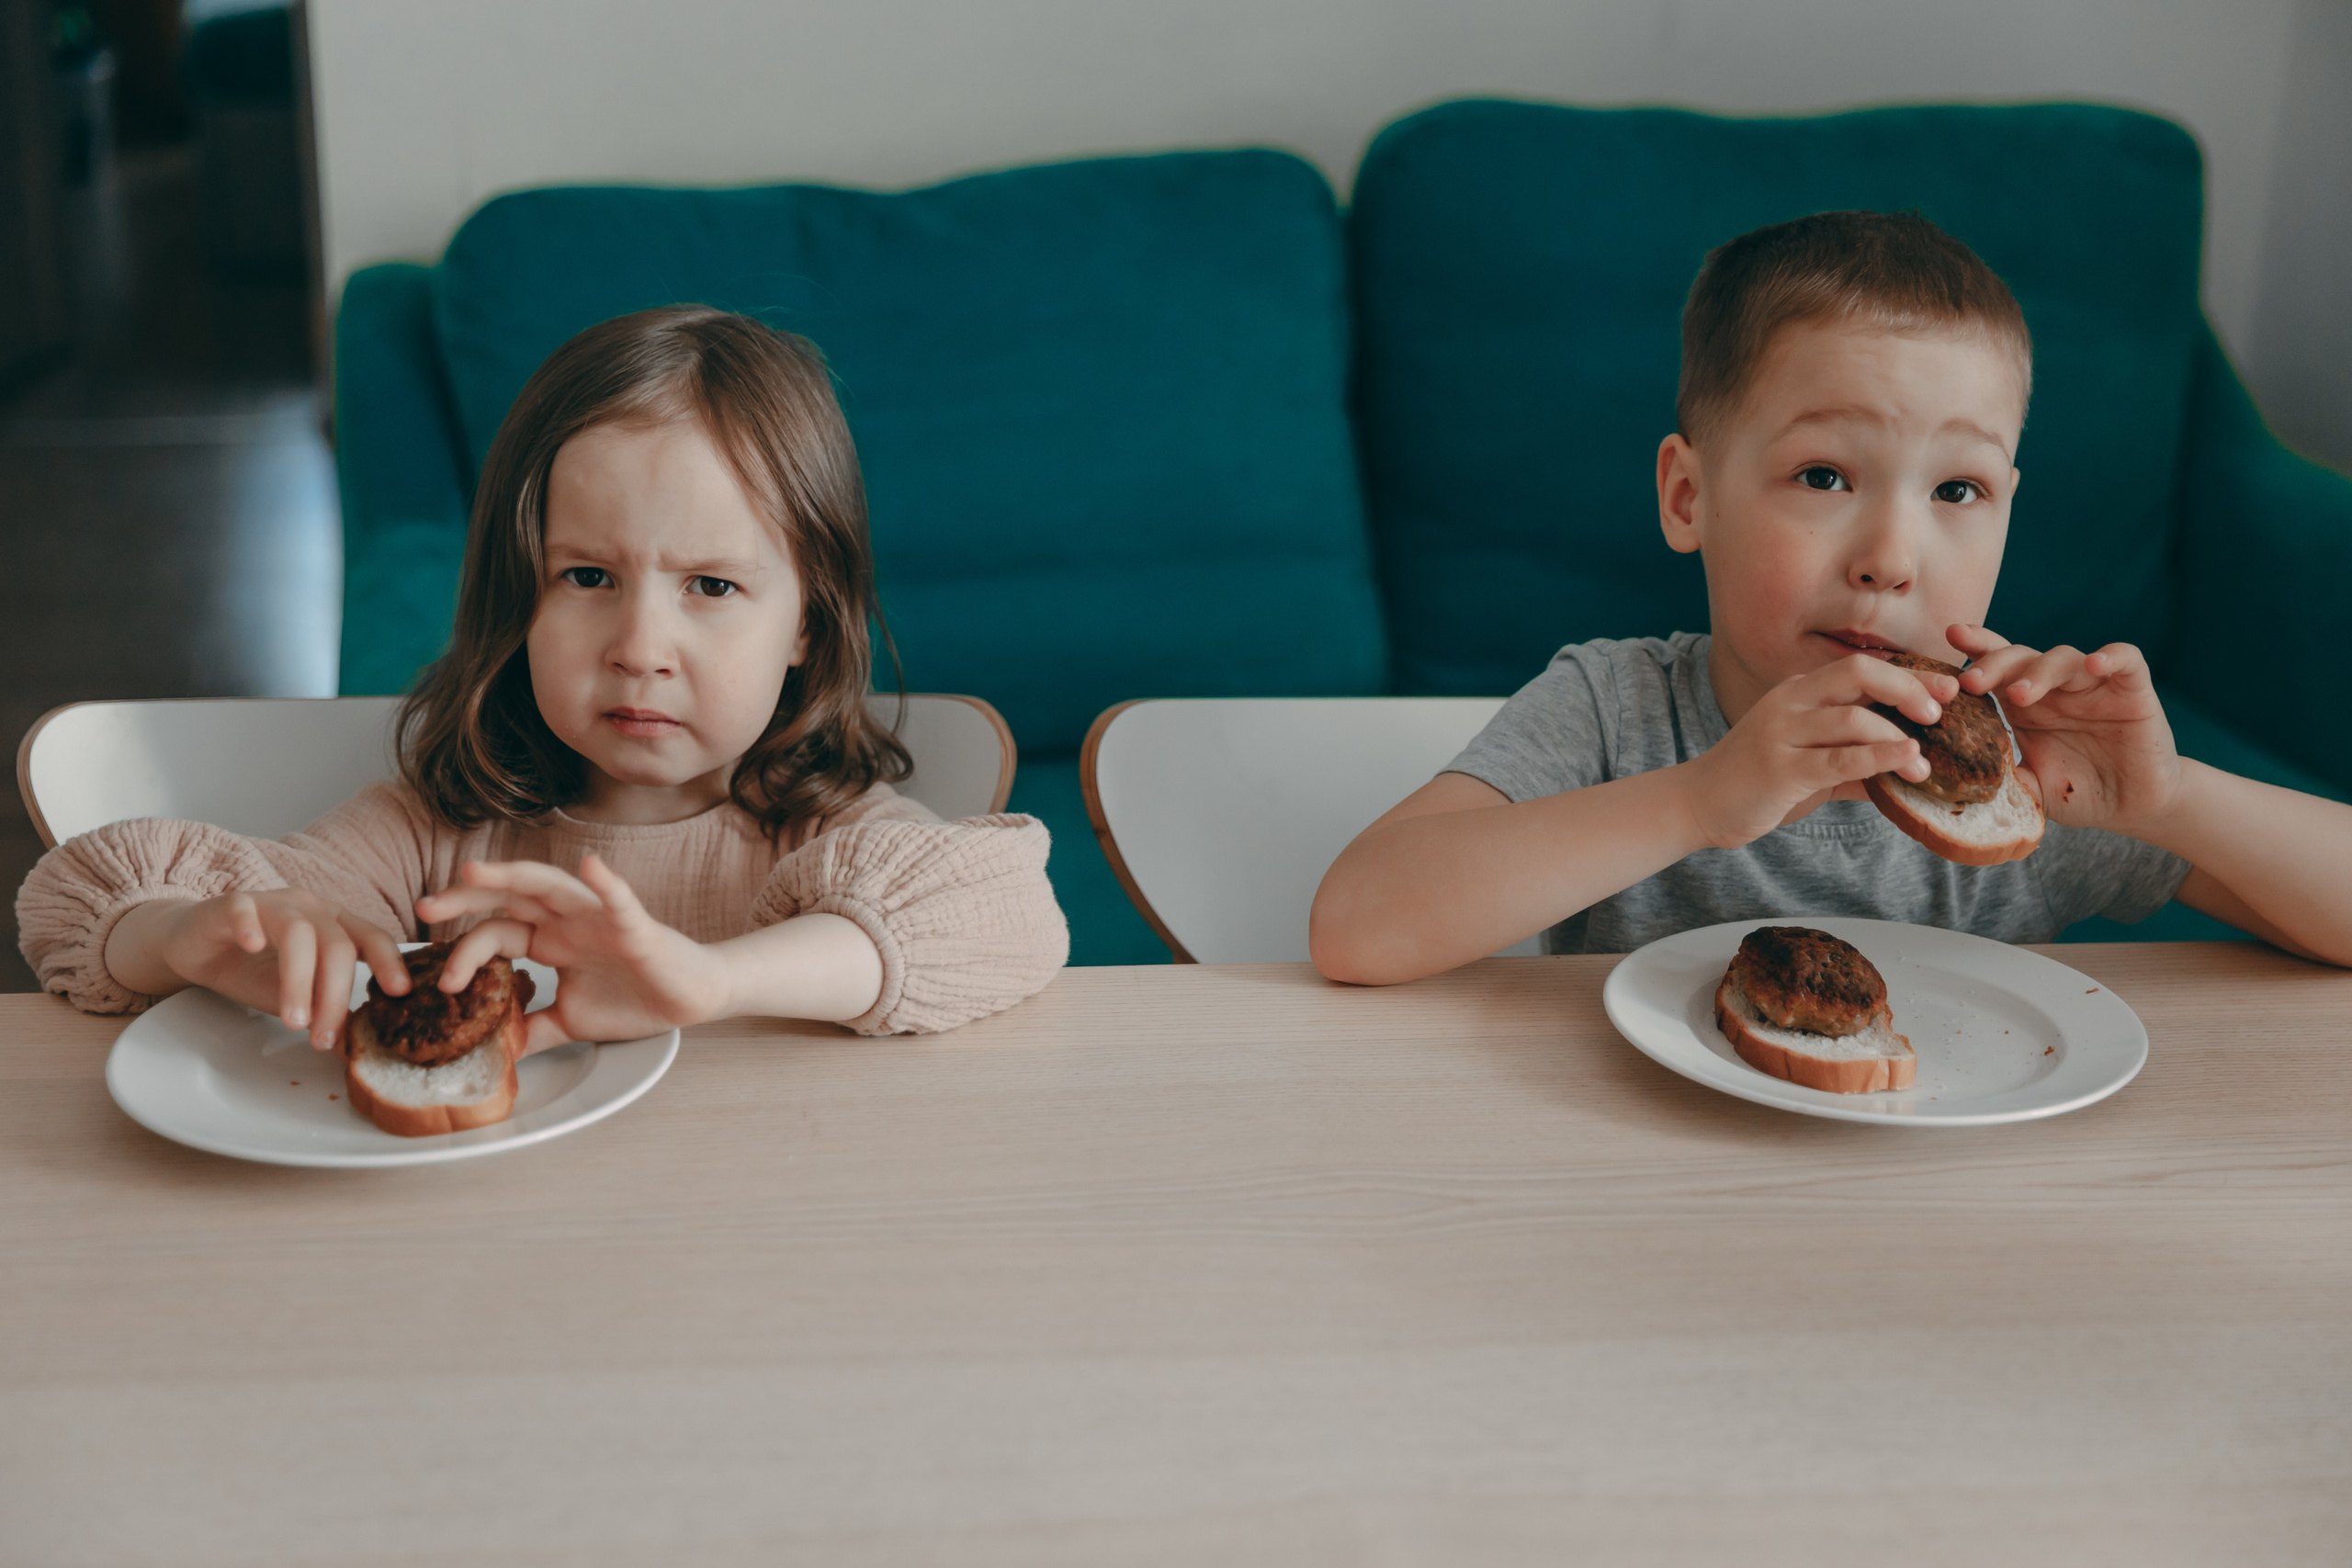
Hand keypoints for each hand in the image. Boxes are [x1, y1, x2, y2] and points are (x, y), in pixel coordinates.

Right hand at [108, 889, 410, 1050]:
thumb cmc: (251, 968)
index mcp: (334, 924)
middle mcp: (310, 908)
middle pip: (336, 945)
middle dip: (334, 995)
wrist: (195, 946)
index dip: (389, 962)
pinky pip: (244, 909)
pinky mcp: (230, 904)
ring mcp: (271, 903)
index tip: (400, 993)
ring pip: (297, 934)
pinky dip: (250, 927)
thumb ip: (320, 1012)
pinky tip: (251, 947)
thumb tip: (353, 1049)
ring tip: (293, 1021)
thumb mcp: (292, 996)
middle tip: (324, 1037)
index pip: (371, 938)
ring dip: (298, 981)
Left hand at [413, 855, 732, 1053]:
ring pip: (549, 886)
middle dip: (466, 898)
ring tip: (474, 872)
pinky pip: (620, 901)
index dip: (463, 952)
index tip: (440, 984)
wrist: (690, 1000)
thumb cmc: (635, 1000)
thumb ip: (532, 1029)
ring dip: (511, 875)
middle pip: (509, 898)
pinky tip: (590, 867)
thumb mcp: (570, 1023)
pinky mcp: (636, 927)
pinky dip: (606, 884)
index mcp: (550, 941)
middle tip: (426, 908)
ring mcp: (599, 919)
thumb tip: (493, 1052)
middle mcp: (567, 922)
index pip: (495, 933)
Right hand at [1683, 653, 1955, 848]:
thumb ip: (1855, 762)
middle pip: (1859, 672)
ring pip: (1852, 717)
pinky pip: (1838, 759)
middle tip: (1939, 713)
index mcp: (1798, 692)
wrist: (1698, 803)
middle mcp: (1790, 702)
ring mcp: (1781, 732)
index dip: (1910, 674)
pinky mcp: (1779, 768)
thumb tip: (1908, 769)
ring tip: (1924, 763)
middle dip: (1908, 687)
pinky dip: (1878, 758)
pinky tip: (1906, 761)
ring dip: (1898, 737)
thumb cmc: (1757, 783)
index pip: (1862, 669)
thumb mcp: (1810, 764)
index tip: (1948, 688)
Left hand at [1946, 625, 2181, 831]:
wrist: (2133, 808)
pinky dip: (2111, 656)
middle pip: (2020, 657)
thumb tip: (1955, 782)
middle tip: (1970, 681)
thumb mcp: (2030, 789)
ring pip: (2063, 657)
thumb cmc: (2078, 793)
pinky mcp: (2133, 691)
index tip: (1948, 639)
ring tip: (2019, 694)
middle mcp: (2055, 688)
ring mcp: (2094, 685)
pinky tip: (2094, 664)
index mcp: (2024, 705)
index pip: (1996, 667)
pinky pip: (2126, 659)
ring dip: (2039, 671)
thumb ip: (2000, 779)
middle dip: (1993, 663)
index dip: (1975, 650)